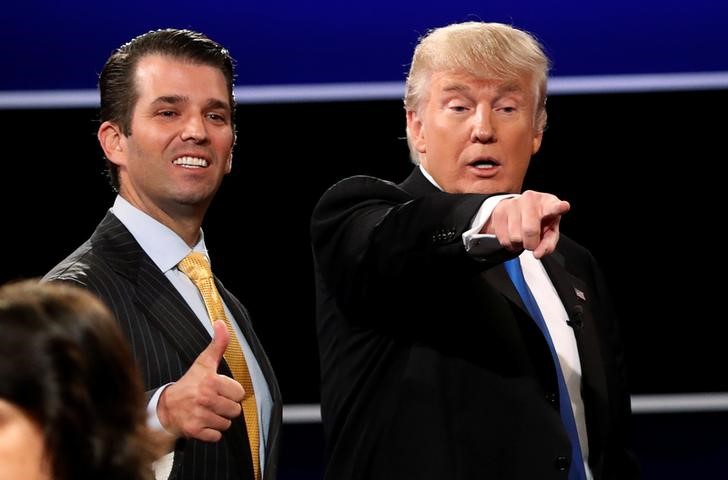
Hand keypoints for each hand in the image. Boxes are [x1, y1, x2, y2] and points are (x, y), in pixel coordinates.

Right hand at [157, 320, 244, 441]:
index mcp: (211, 381)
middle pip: (235, 410)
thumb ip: (218, 344)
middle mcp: (206, 398)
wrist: (166, 407)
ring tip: (207, 411)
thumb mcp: (203, 362)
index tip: (219, 389)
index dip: (231, 392)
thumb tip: (222, 323)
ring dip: (219, 419)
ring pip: (227, 423)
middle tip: (214, 401)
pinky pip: (217, 436)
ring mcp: (200, 416)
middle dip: (227, 406)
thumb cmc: (189, 383)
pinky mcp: (195, 431)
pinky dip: (212, 432)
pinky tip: (203, 422)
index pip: (240, 393)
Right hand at [484, 190, 570, 258]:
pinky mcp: (499, 211)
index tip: (563, 207)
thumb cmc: (539, 220)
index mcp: (548, 203)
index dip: (559, 207)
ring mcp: (513, 204)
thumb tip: (538, 254)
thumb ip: (548, 244)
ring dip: (519, 244)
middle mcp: (530, 199)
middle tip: (532, 242)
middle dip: (531, 244)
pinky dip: (509, 244)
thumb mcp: (550, 231)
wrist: (518, 209)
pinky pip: (504, 239)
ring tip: (522, 237)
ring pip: (515, 237)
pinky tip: (513, 235)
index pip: (554, 206)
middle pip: (530, 230)